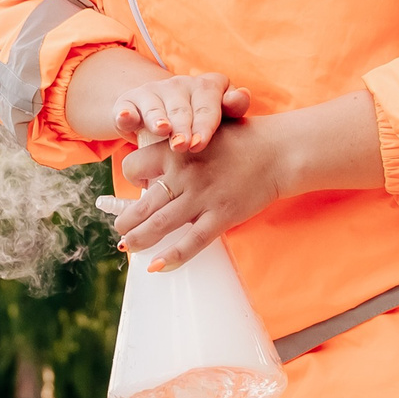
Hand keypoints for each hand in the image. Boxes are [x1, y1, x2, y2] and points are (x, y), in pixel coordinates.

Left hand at [104, 112, 289, 271]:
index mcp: (175, 150)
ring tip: (127, 247)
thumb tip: (154, 167)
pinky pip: (192, 242)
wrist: (278, 151)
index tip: (138, 186)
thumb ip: (177, 145)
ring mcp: (202, 197)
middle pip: (141, 204)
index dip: (131, 178)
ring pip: (160, 225)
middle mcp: (183, 174)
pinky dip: (172, 257)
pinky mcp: (221, 215)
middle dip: (125, 222)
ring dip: (139, 240)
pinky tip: (157, 267)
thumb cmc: (241, 140)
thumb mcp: (202, 130)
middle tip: (121, 230)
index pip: (133, 167)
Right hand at [112, 72, 249, 154]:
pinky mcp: (129, 102)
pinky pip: (126, 108)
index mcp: (206, 86)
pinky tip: (125, 118)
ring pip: (155, 107)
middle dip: (182, 127)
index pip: (208, 104)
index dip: (204, 124)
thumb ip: (234, 108)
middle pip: (182, 108)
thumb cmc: (203, 123)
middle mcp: (179, 84)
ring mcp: (153, 92)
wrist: (166, 115)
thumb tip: (242, 96)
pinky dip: (125, 114)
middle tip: (183, 146)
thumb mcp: (221, 117)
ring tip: (161, 130)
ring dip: (157, 119)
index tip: (201, 143)